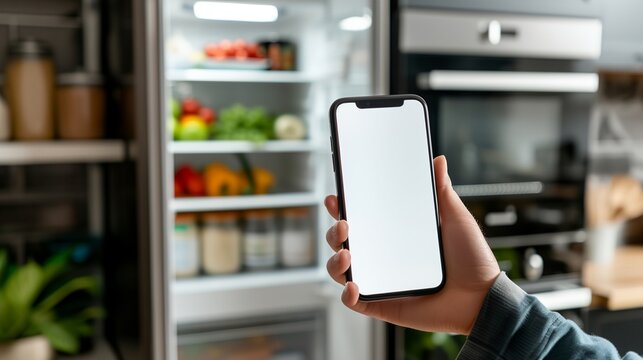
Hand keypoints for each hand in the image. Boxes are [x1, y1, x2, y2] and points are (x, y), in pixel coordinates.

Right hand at [324, 155, 499, 334]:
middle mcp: (383, 257)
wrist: (484, 298)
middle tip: (344, 224)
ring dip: (335, 262)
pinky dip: (347, 294)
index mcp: (395, 235)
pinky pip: (355, 301)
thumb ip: (443, 192)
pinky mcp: (383, 304)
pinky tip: (353, 285)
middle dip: (334, 232)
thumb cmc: (471, 260)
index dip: (342, 209)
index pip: (361, 219)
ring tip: (347, 255)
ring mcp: (381, 281)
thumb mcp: (456, 219)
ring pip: (342, 271)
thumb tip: (438, 160)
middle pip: (344, 242)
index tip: (336, 198)